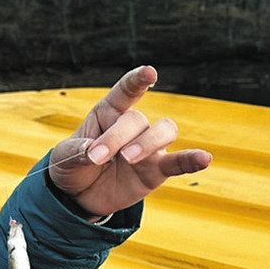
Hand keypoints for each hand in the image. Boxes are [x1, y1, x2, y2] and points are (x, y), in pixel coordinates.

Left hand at [49, 65, 212, 216]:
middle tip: (97, 156)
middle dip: (117, 137)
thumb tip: (92, 152)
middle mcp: (133, 126)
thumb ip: (77, 151)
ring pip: (164, 132)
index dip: (138, 80)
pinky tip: (204, 159)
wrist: (78, 196)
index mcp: (108, 113)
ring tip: (128, 159)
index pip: (126, 92)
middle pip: (137, 120)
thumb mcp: (64, 157)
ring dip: (147, 143)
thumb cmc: (72, 166)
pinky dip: (192, 160)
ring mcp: (149, 147)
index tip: (149, 73)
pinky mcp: (158, 170)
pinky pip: (179, 162)